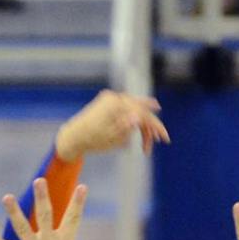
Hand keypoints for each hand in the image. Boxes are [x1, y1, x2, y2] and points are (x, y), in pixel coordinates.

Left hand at [55, 89, 169, 160]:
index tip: (164, 139)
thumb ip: (125, 128)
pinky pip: (126, 108)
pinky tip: (141, 123)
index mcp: (116, 106)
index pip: (142, 113)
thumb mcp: (111, 138)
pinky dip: (134, 118)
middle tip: (158, 141)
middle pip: (140, 109)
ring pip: (134, 108)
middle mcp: (114, 98)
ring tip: (147, 141)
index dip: (156, 126)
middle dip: (150, 126)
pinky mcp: (108, 102)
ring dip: (142, 124)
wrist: (74, 136)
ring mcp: (111, 99)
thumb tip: (137, 117)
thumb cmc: (92, 140)